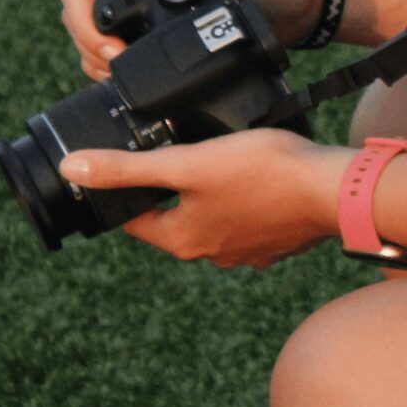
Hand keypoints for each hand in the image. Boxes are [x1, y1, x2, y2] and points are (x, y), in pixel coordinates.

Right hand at [58, 0, 323, 79]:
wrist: (294, 8)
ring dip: (87, 42)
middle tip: (109, 41)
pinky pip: (102, 46)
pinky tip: (120, 72)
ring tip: (115, 62)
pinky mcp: (144, 34)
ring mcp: (138, 3)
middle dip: (80, 13)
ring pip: (82, 16)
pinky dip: (100, 61)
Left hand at [58, 128, 339, 268]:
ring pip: (215, 220)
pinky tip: (259, 180)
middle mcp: (211, 253)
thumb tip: (72, 169)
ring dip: (213, 197)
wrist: (334, 188)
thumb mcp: (188, 162)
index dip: (128, 190)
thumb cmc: (263, 172)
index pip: (136, 219)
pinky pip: (250, 221)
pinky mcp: (279, 242)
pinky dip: (248, 203)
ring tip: (224, 162)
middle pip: (177, 219)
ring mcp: (248, 251)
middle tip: (184, 153)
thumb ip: (129, 168)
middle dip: (175, 190)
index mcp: (182, 239)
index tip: (131, 163)